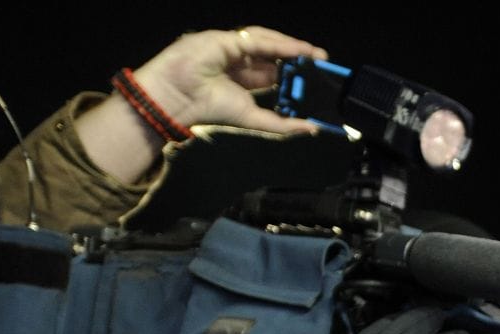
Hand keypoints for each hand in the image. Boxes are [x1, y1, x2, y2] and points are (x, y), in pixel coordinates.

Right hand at [76, 27, 326, 182]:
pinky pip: (257, 39)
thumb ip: (282, 124)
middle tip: (323, 66)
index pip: (273, 72)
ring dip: (293, 48)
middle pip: (273, 55)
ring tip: (315, 57)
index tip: (316, 79)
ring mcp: (230, 47)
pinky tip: (298, 51)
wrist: (176, 100)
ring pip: (267, 42)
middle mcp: (236, 60)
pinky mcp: (224, 39)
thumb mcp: (253, 119)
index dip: (294, 74)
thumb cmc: (206, 109)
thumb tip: (312, 129)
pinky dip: (280, 44)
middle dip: (298, 60)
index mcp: (241, 79)